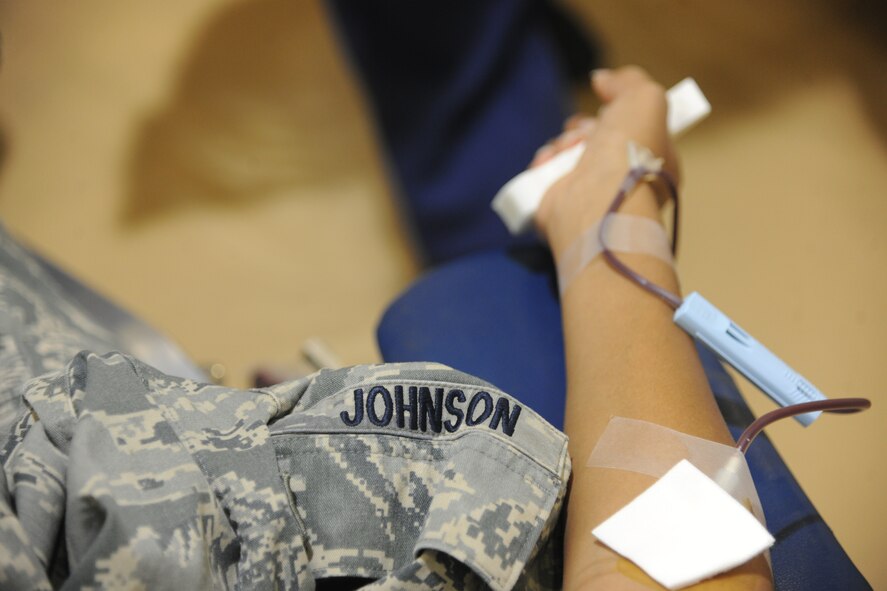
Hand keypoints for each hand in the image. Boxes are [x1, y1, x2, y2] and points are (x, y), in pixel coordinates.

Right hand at [534, 66, 679, 255]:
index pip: (631, 131)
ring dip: (562, 144)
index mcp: (654, 163)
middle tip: (583, 133)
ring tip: (565, 149)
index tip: (606, 110)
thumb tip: (602, 80)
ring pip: (568, 155)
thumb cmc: (630, 152)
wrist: (598, 198)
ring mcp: (592, 197)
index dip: (614, 115)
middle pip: (595, 140)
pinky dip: (544, 163)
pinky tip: (549, 162)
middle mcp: (624, 182)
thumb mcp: (645, 99)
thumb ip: (628, 81)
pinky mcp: (562, 206)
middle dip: (582, 129)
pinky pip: (547, 175)